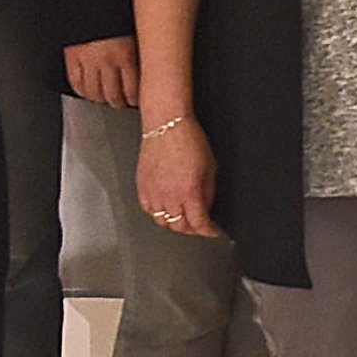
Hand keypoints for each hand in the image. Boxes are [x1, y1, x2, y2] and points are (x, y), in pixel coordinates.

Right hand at [64, 37, 140, 108]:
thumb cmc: (114, 12)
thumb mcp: (132, 33)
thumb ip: (135, 53)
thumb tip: (141, 70)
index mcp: (125, 55)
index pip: (131, 89)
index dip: (134, 100)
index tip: (135, 101)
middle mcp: (106, 61)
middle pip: (112, 95)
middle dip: (118, 103)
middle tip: (120, 103)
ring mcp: (87, 60)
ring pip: (93, 92)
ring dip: (99, 99)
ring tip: (104, 99)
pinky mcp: (72, 57)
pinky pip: (75, 82)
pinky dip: (81, 90)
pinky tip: (86, 91)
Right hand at [137, 117, 221, 238]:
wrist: (166, 125)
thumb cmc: (189, 140)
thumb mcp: (210, 168)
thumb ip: (208, 192)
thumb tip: (206, 208)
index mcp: (189, 192)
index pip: (199, 224)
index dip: (209, 231)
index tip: (214, 231)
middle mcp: (169, 196)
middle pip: (180, 226)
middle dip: (193, 229)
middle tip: (200, 225)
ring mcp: (153, 193)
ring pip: (163, 221)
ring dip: (175, 223)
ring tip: (184, 217)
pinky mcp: (142, 187)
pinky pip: (149, 210)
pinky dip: (158, 213)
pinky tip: (166, 208)